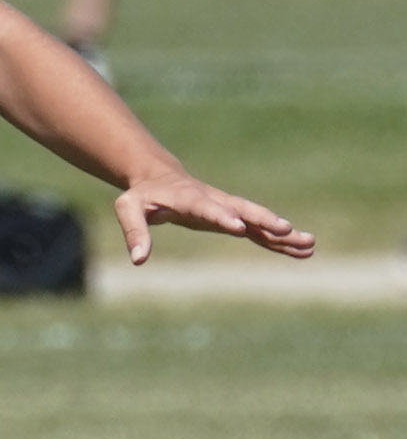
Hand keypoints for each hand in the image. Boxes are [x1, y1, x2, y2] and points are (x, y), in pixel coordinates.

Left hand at [112, 169, 312, 265]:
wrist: (158, 178)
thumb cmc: (142, 196)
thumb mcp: (128, 209)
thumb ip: (135, 231)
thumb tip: (139, 260)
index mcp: (188, 198)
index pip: (207, 207)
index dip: (222, 216)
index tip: (239, 227)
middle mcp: (214, 201)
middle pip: (243, 208)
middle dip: (263, 219)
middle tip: (286, 229)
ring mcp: (227, 209)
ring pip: (258, 220)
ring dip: (282, 233)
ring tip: (310, 244)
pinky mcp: (233, 219)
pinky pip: (259, 231)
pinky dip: (279, 241)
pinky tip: (302, 251)